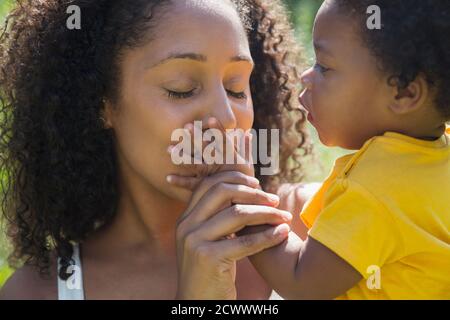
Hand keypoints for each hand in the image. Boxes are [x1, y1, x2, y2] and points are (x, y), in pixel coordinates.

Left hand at [167, 117, 254, 193]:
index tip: (210, 119)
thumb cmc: (246, 183)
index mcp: (232, 158)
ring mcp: (213, 177)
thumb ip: (246, 148)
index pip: (224, 140)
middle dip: (197, 138)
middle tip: (186, 127)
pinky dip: (180, 182)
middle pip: (208, 149)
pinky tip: (168, 178)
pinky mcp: (206, 189)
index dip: (218, 130)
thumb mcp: (248, 165)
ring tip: (169, 149)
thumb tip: (247, 133)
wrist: (247, 206)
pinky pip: (192, 185)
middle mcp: (222, 165)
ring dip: (183, 156)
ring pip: (197, 164)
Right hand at [173, 171, 291, 298]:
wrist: (196, 303)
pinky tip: (282, 233)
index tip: (257, 183)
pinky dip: (267, 236)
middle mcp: (186, 225)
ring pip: (237, 214)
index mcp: (186, 218)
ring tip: (284, 217)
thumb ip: (218, 217)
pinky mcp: (207, 258)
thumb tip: (248, 192)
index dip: (234, 178)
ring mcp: (194, 241)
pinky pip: (244, 242)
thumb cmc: (211, 270)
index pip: (209, 184)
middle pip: (223, 193)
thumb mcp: (208, 239)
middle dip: (253, 193)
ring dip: (266, 214)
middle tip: (274, 199)